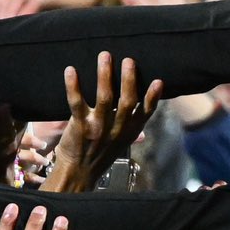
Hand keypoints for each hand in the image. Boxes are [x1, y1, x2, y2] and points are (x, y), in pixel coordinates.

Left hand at [48, 54, 162, 192]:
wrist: (77, 173)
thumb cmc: (99, 155)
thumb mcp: (120, 145)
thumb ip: (132, 132)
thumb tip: (143, 130)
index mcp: (129, 131)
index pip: (145, 113)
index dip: (153, 97)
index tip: (158, 80)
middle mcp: (116, 129)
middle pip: (127, 101)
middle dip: (129, 79)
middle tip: (128, 60)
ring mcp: (98, 127)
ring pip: (105, 98)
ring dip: (105, 75)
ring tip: (105, 56)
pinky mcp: (79, 126)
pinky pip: (76, 102)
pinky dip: (73, 85)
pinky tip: (71, 70)